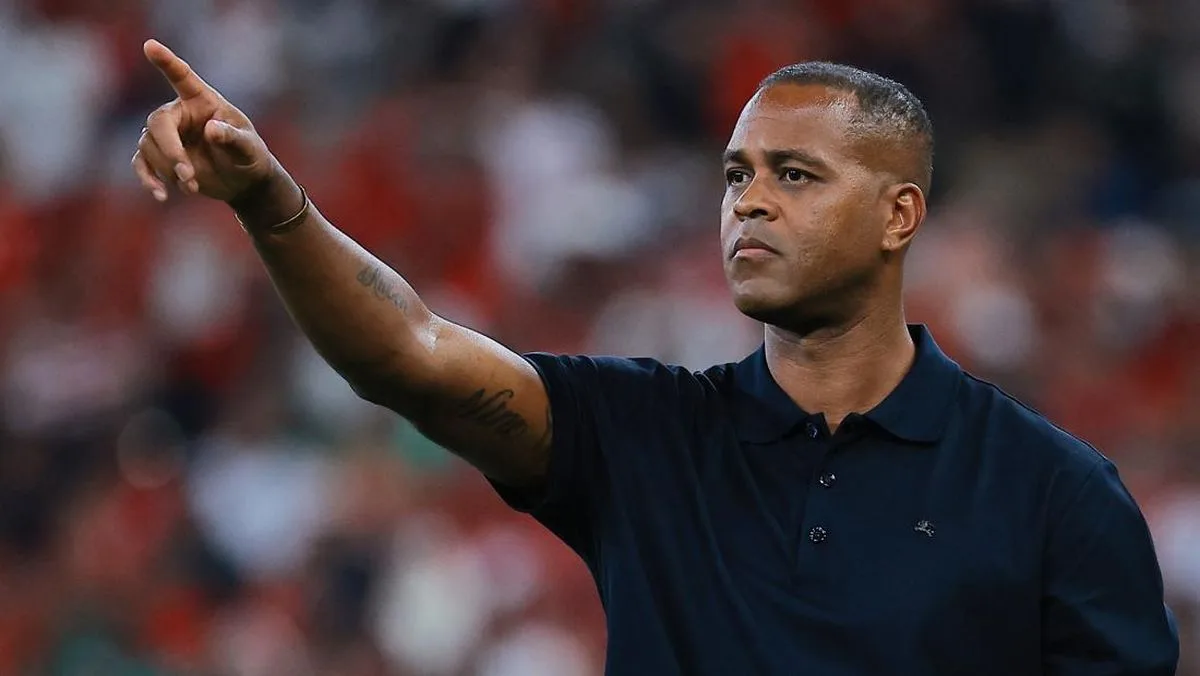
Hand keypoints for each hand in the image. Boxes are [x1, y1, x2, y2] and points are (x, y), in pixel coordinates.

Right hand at [132, 40, 277, 203]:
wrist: (243, 181)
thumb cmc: (249, 156)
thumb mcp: (250, 148)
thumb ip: (233, 138)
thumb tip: (211, 130)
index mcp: (203, 101)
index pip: (182, 77)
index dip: (166, 62)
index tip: (150, 45)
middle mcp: (180, 114)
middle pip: (158, 123)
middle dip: (171, 152)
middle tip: (188, 176)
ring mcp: (167, 136)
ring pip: (149, 146)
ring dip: (167, 170)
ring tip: (193, 188)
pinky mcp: (159, 158)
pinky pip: (141, 163)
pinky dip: (148, 179)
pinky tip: (161, 195)